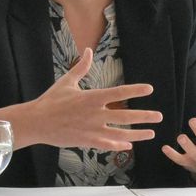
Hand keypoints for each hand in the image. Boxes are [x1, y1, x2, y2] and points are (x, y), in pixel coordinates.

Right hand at [0, 48, 162, 150]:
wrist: (36, 122)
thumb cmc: (50, 101)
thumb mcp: (66, 82)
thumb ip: (81, 67)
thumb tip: (88, 50)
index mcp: (92, 97)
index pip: (119, 93)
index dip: (135, 90)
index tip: (149, 89)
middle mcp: (95, 114)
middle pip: (125, 116)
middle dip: (144, 116)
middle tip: (159, 117)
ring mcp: (92, 129)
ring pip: (120, 133)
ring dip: (138, 134)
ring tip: (151, 134)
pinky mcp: (86, 141)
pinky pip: (106, 144)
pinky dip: (118, 145)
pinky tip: (128, 145)